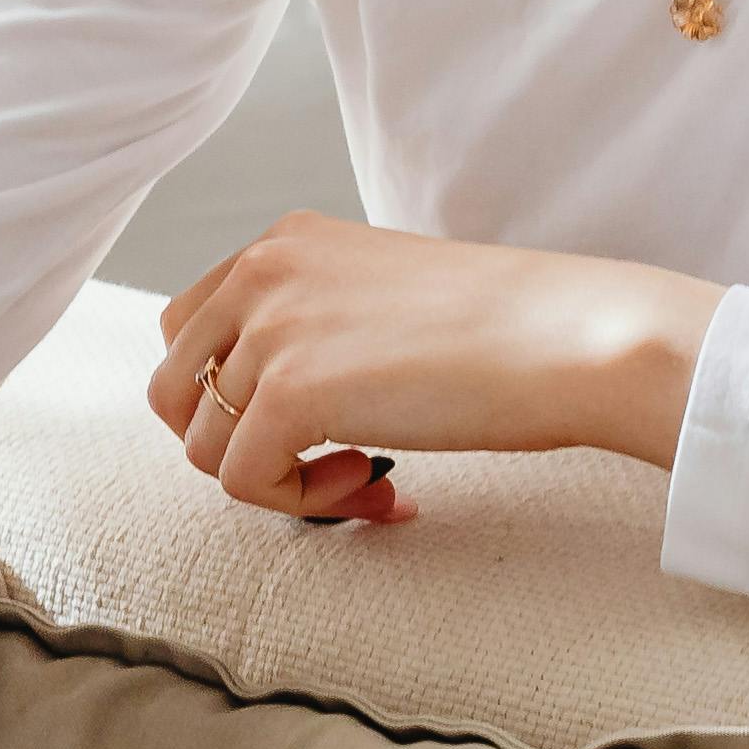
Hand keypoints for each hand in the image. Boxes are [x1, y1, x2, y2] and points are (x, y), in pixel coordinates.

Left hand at [145, 216, 722, 520]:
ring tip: (365, 479)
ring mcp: (270, 328)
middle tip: (318, 465)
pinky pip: (242, 481)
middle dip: (232, 443)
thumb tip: (267, 409)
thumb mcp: (383, 301)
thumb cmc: (507, 331)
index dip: (238, 399)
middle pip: (174, 388)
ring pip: (204, 444)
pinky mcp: (289, 391)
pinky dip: (304, 505)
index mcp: (283, 243)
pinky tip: (379, 488)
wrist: (574, 337)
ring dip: (280, 482)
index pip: (191, 330)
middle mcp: (261, 271)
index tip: (321, 429)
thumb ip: (316, 330)